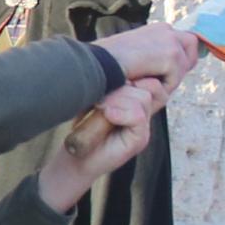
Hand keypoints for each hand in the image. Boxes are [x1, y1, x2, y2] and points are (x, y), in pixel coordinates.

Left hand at [38, 81, 160, 209]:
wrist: (75, 158)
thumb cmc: (83, 129)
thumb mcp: (97, 100)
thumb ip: (112, 86)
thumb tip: (116, 66)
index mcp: (136, 102)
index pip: (149, 77)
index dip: (130, 75)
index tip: (105, 85)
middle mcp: (144, 113)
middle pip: (148, 85)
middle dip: (122, 86)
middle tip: (100, 100)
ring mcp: (143, 127)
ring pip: (142, 98)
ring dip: (117, 99)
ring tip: (99, 108)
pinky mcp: (139, 140)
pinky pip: (137, 115)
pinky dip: (120, 112)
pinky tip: (106, 116)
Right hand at [95, 22, 198, 88]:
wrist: (98, 63)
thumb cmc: (106, 64)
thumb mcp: (133, 59)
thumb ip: (150, 60)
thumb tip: (159, 72)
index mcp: (157, 30)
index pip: (183, 43)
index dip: (178, 61)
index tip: (162, 74)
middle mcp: (166, 30)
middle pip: (191, 49)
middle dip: (180, 67)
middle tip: (159, 81)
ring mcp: (170, 41)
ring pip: (184, 67)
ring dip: (168, 80)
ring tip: (145, 84)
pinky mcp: (172, 55)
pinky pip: (174, 81)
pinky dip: (159, 88)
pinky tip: (141, 85)